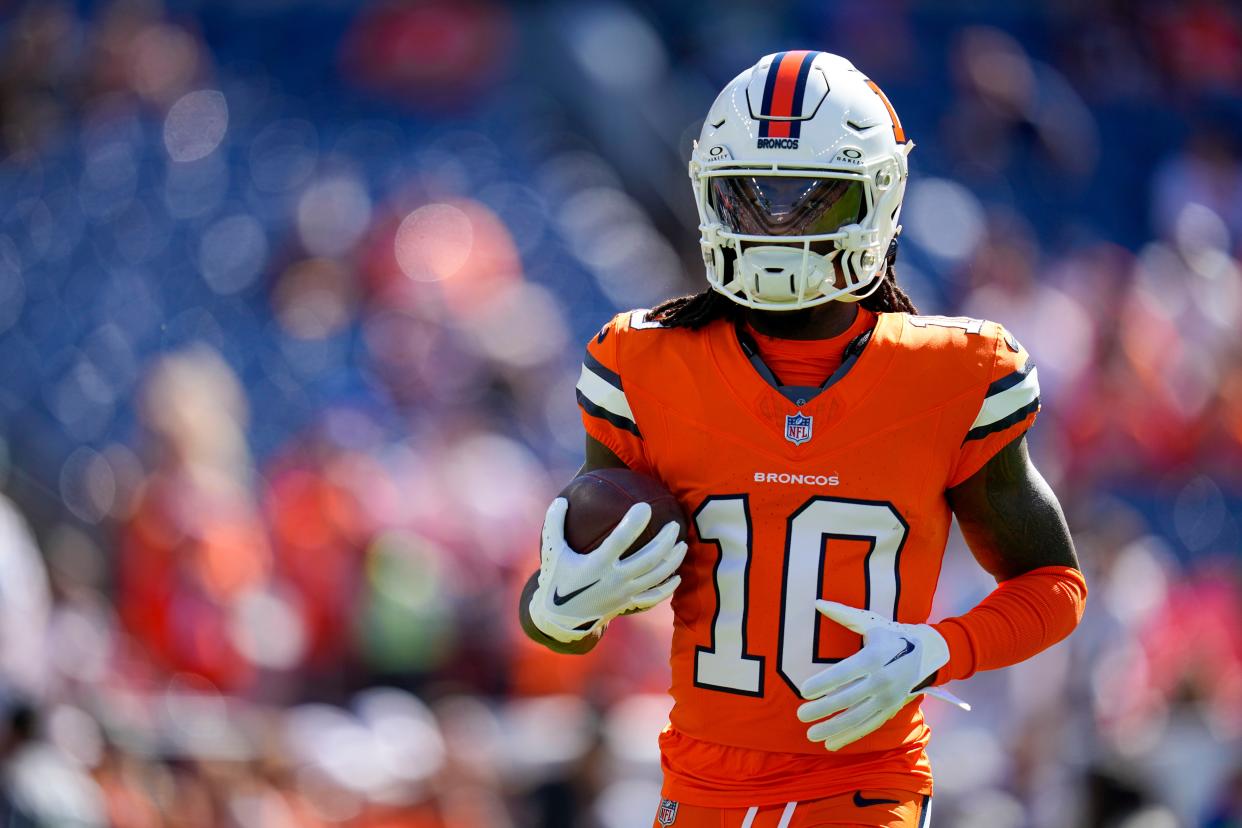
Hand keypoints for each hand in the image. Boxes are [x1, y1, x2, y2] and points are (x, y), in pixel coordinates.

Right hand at [528, 497, 686, 642]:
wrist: (560, 619)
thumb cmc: (557, 579)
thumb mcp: (552, 550)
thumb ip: (555, 523)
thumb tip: (563, 499)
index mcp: (597, 564)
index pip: (621, 540)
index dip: (634, 523)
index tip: (645, 506)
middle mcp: (614, 580)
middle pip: (648, 559)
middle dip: (665, 541)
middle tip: (675, 525)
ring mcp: (624, 594)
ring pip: (656, 577)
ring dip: (672, 561)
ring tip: (683, 544)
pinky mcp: (628, 605)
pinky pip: (654, 597)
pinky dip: (668, 587)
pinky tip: (678, 577)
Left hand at [796, 601, 967, 751]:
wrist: (927, 653)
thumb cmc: (890, 634)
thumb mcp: (870, 622)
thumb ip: (843, 614)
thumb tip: (817, 602)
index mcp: (877, 656)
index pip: (847, 671)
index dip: (825, 682)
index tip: (803, 690)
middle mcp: (885, 679)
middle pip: (850, 698)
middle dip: (823, 709)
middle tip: (800, 714)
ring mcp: (889, 698)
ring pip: (858, 717)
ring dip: (834, 728)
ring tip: (811, 734)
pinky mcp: (891, 710)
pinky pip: (869, 727)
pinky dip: (850, 736)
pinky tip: (831, 744)